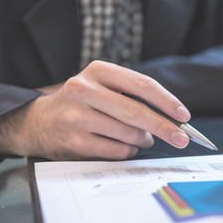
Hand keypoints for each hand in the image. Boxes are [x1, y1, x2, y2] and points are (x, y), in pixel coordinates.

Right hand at [0, 61, 190, 159]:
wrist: (39, 121)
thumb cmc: (81, 103)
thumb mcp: (102, 86)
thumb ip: (132, 96)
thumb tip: (170, 119)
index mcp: (98, 71)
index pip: (142, 84)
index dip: (167, 101)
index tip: (183, 115)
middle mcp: (85, 90)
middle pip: (136, 112)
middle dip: (165, 127)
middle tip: (182, 138)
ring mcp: (77, 117)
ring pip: (129, 134)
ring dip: (144, 140)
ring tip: (143, 139)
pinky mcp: (75, 142)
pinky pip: (118, 151)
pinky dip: (129, 151)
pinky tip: (126, 146)